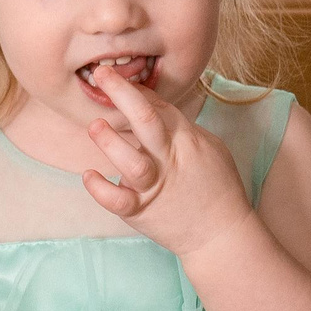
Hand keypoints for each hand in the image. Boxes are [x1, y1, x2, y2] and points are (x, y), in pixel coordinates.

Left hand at [81, 68, 255, 257]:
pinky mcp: (142, 212)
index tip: (116, 75)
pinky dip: (101, 189)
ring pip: (131, 163)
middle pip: (147, 121)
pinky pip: (118, 201)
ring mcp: (154, 187)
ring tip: (96, 126)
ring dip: (110, 142)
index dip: (136, 88)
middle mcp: (168, 160)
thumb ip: (181, 127)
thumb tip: (151, 104)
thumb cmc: (217, 187)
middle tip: (102, 74)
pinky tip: (89, 176)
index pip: (159, 106)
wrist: (221, 236)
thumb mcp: (210, 147)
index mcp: (186, 141)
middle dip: (122, 94)